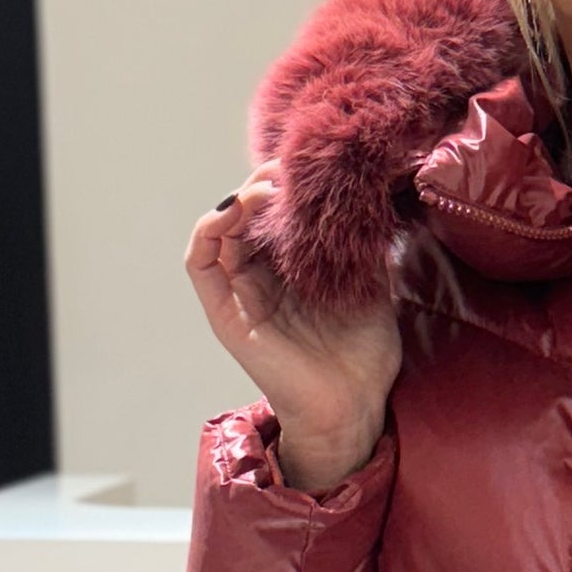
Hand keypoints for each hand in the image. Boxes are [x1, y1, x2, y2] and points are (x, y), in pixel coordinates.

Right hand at [184, 159, 401, 462]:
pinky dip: (209, 230)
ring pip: (219, 231)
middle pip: (245, 216)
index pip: (273, 213)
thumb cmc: (363, 351)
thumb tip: (370, 193)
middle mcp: (260, 278)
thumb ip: (361, 242)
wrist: (354, 403)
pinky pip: (200, 263)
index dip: (284, 185)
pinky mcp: (225, 313)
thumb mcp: (371, 282)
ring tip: (266, 187)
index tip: (308, 167)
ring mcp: (239, 295)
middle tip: (288, 169)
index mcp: (290, 269)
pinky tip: (235, 210)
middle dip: (263, 184)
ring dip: (237, 201)